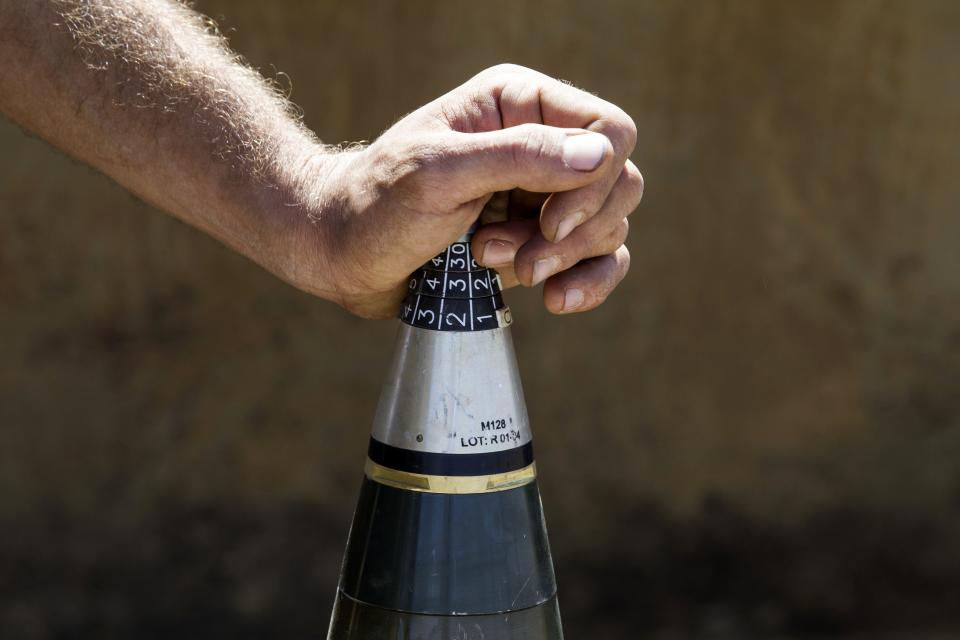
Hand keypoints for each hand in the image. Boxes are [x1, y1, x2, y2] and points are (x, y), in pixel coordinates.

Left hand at [303, 64, 642, 318]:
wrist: (342, 254)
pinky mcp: (538, 240)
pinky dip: (587, 282)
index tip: (549, 223)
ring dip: (560, 258)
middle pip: (619, 182)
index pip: (608, 131)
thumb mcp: (439, 174)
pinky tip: (555, 301)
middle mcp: (540, 143)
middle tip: (501, 254)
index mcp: (518, 104)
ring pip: (609, 225)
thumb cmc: (377, 205)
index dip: (594, 182)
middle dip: (572, 230)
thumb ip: (519, 158)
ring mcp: (542, 194)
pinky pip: (600, 259)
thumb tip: (600, 155)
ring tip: (491, 264)